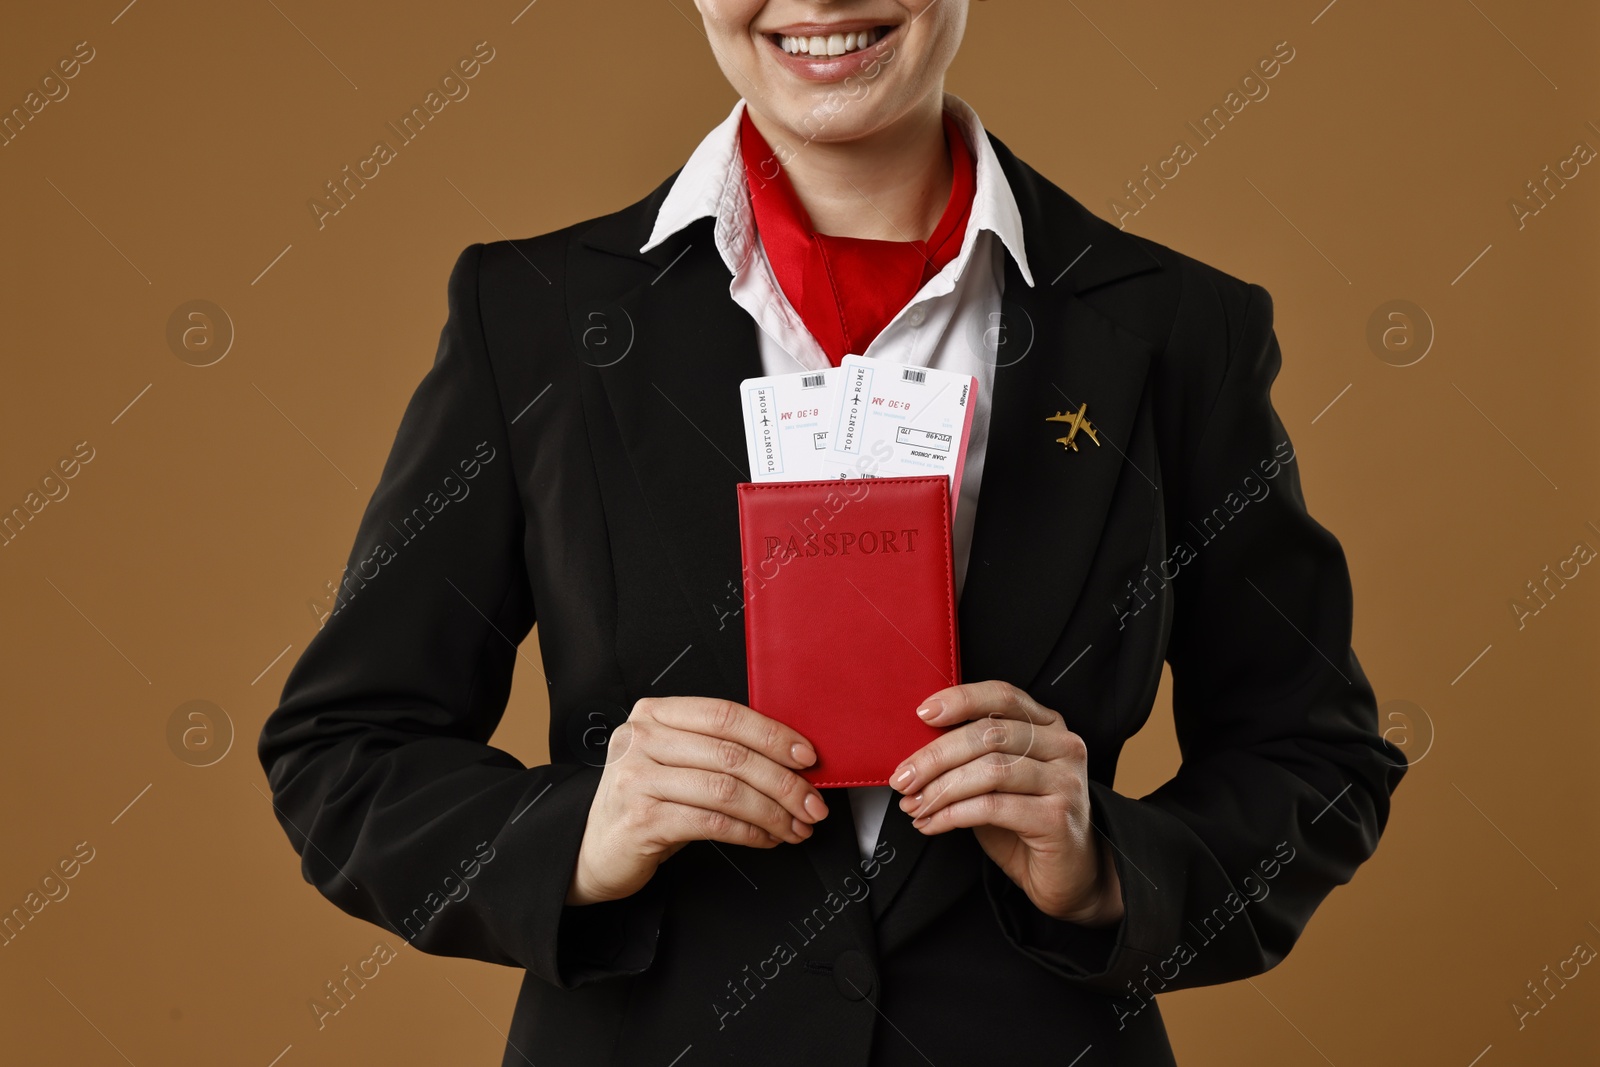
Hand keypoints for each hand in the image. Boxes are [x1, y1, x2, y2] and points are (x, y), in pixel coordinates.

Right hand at [565, 697, 829, 904]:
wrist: (594, 849)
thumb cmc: (647, 802)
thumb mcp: (676, 762)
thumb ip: (718, 750)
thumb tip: (791, 760)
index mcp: (654, 714)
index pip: (725, 715)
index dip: (772, 734)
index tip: (807, 757)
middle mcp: (641, 738)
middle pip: (731, 754)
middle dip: (784, 782)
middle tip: (812, 803)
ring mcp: (637, 778)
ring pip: (726, 790)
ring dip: (772, 812)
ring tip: (795, 826)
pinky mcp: (641, 819)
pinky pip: (712, 823)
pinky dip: (749, 832)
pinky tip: (766, 838)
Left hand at [890, 680, 1122, 926]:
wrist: (1068, 876)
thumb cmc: (1026, 824)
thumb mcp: (996, 781)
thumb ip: (972, 757)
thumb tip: (915, 754)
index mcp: (1048, 726)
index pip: (1002, 696)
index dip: (961, 700)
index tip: (921, 714)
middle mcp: (1063, 746)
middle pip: (989, 734)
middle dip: (936, 755)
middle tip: (903, 778)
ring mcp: (1065, 781)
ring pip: (990, 770)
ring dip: (941, 788)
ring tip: (914, 805)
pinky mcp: (1058, 817)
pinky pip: (993, 807)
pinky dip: (954, 814)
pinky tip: (933, 824)